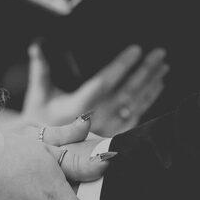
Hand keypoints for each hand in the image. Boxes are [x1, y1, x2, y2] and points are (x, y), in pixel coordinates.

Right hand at [22, 43, 168, 136]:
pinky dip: (147, 101)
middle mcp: (96, 121)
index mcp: (77, 108)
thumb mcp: (39, 96)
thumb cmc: (40, 121)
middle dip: (145, 72)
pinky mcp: (113, 137)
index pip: (105, 83)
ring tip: (163, 68)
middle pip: (126, 93)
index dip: (122, 66)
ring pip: (134, 106)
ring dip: (150, 85)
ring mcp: (107, 131)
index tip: (136, 49)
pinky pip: (136, 118)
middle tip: (159, 54)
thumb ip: (40, 69)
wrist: (44, 153)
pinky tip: (156, 87)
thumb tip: (36, 46)